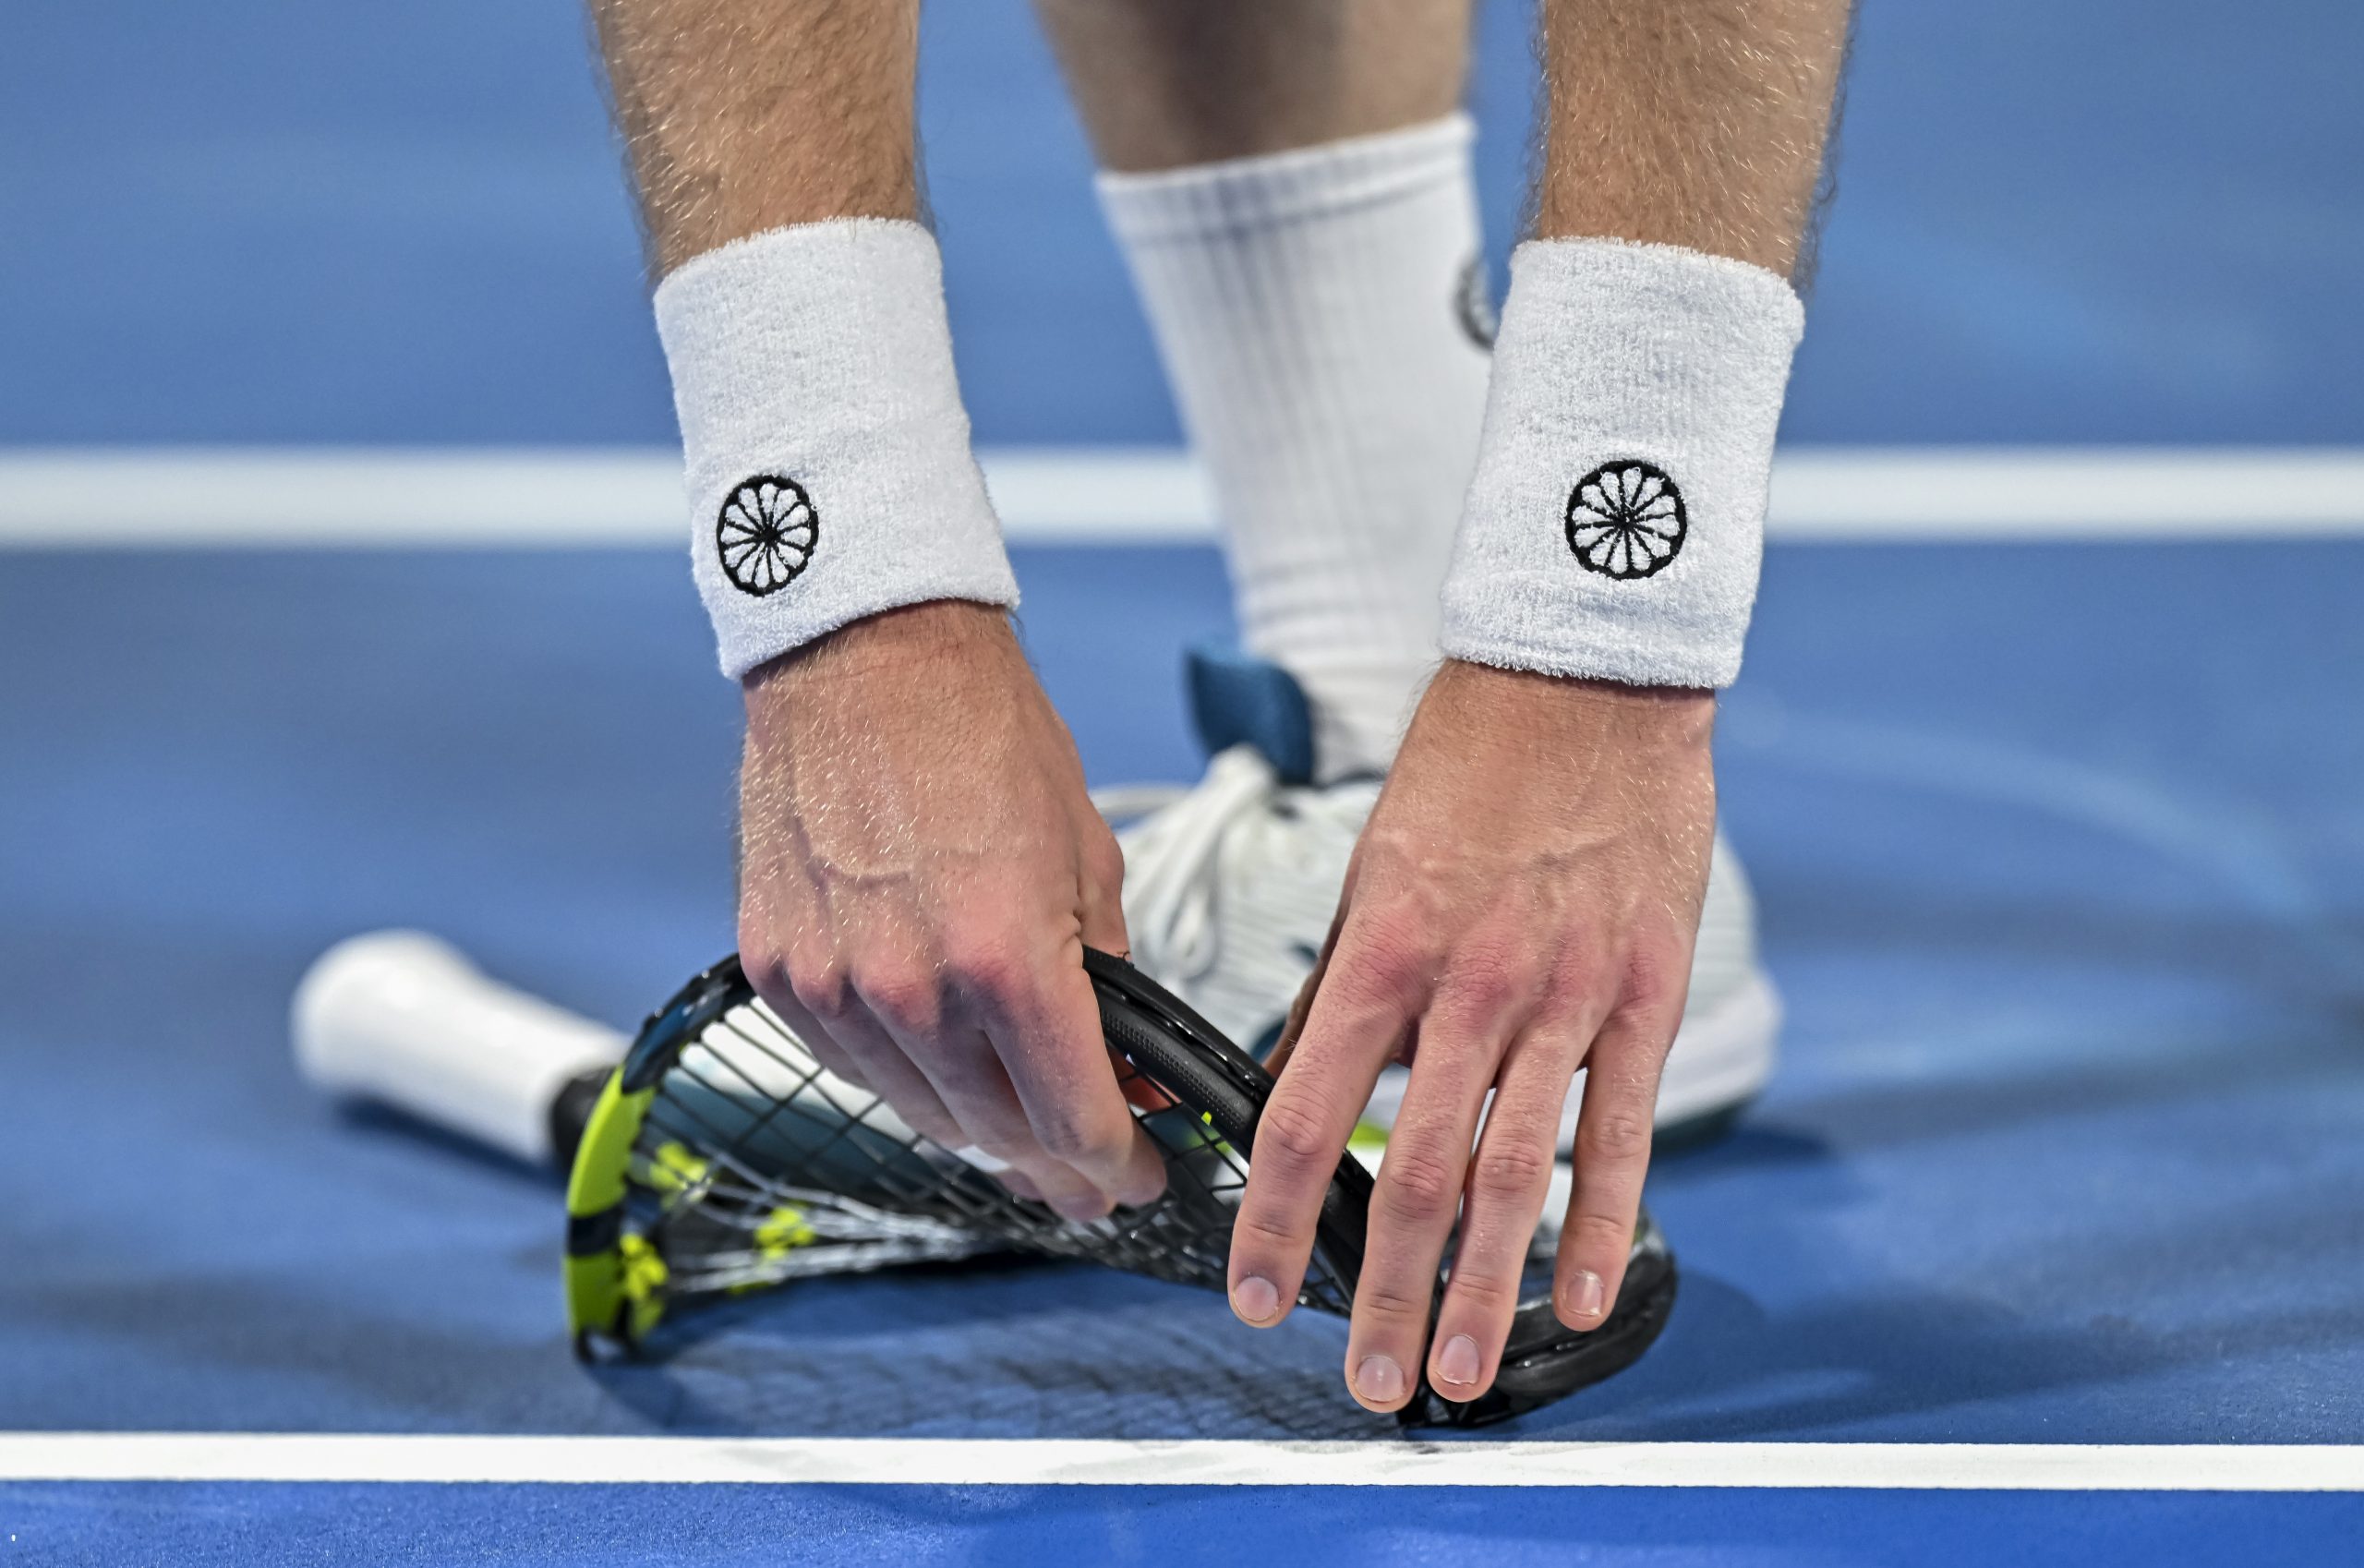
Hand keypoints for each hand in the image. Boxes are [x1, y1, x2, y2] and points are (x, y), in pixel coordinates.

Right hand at [735, 600, 1165, 1219]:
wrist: (868, 657)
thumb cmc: (984, 735)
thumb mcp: (1088, 857)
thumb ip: (1110, 979)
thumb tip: (1129, 1067)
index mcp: (1007, 961)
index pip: (1071, 1120)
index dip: (1116, 1167)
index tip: (1135, 1176)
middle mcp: (912, 990)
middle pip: (997, 1135)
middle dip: (1056, 1165)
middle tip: (1086, 1177)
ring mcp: (835, 987)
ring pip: (920, 1114)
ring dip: (980, 1130)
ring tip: (1019, 1132)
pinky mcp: (780, 972)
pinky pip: (851, 1064)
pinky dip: (902, 1077)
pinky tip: (938, 1066)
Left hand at [1228, 660, 1714, 1410]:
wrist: (1587, 680)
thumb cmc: (1469, 767)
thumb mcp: (1371, 868)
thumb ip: (1343, 989)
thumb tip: (1296, 1085)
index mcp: (1381, 952)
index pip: (1300, 1116)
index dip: (1270, 1220)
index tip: (1253, 1294)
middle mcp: (1467, 988)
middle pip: (1408, 1173)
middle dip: (1383, 1295)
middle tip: (1369, 1383)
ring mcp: (1563, 998)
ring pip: (1512, 1173)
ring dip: (1482, 1288)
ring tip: (1459, 1372)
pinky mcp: (1644, 997)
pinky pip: (1620, 1132)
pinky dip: (1601, 1226)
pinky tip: (1581, 1299)